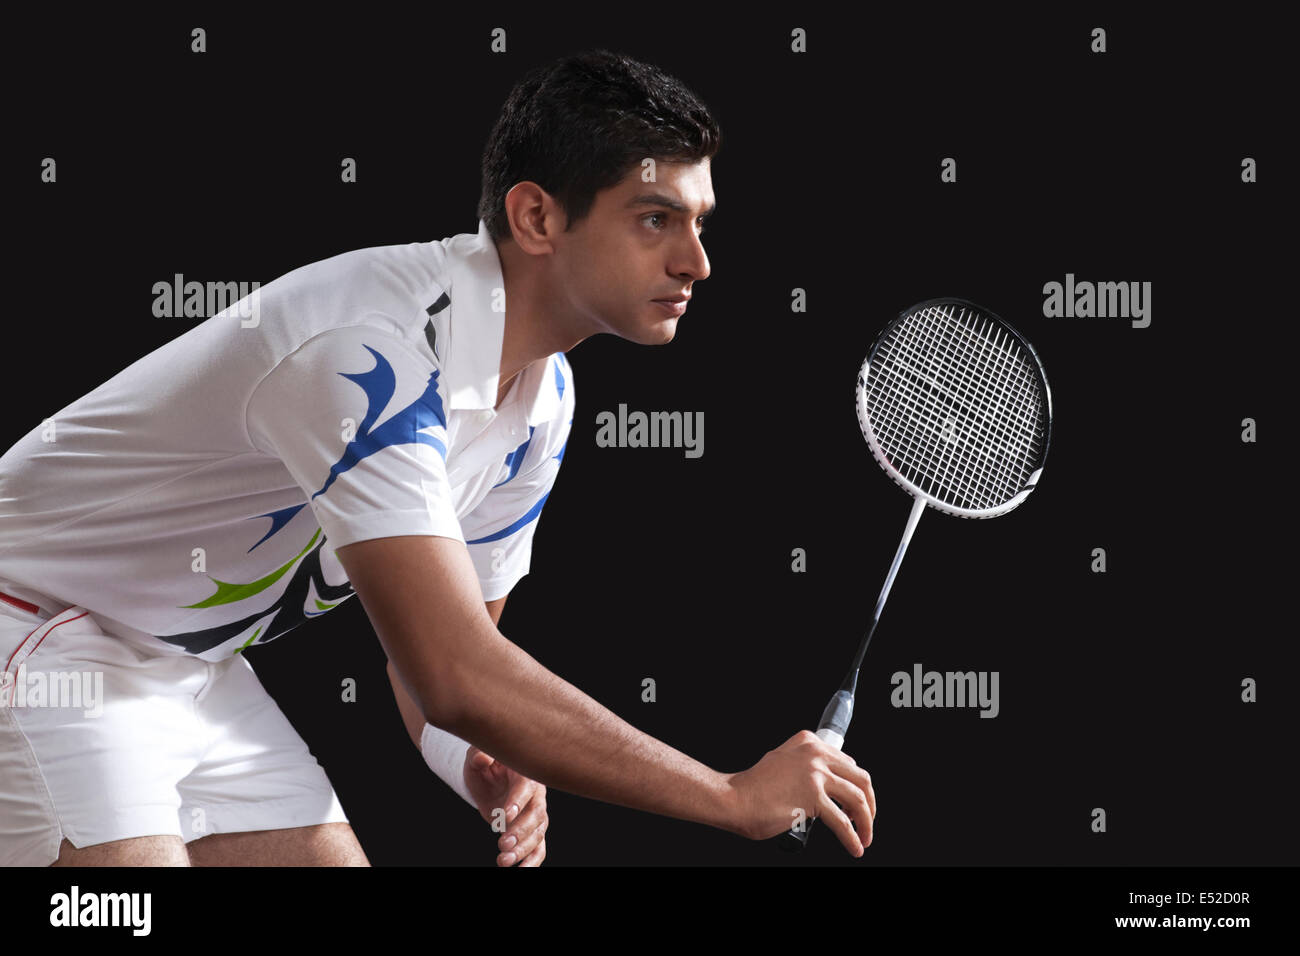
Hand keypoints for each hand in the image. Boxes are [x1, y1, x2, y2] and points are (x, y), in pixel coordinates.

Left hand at [463, 745, 547, 865]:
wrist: (489, 776)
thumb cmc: (485, 764)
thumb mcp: (477, 757)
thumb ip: (479, 756)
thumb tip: (482, 758)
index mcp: (525, 774)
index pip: (526, 788)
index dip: (517, 802)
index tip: (504, 815)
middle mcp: (536, 795)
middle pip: (536, 815)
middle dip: (520, 831)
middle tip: (502, 842)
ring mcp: (536, 814)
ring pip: (537, 834)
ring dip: (523, 849)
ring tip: (503, 860)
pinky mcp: (532, 831)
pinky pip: (539, 847)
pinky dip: (533, 861)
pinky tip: (522, 871)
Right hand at [728, 730, 876, 855]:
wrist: (734, 798)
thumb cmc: (754, 787)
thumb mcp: (783, 761)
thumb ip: (805, 765)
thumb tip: (827, 785)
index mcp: (808, 742)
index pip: (848, 763)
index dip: (857, 787)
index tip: (858, 803)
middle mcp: (815, 753)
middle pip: (860, 778)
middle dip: (870, 804)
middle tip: (867, 820)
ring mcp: (815, 774)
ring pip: (857, 799)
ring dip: (866, 823)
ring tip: (864, 838)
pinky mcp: (812, 797)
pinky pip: (842, 821)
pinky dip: (852, 838)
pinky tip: (854, 846)